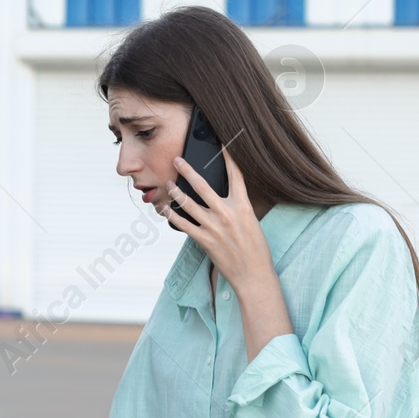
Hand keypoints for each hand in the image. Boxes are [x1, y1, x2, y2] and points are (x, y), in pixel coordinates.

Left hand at [161, 146, 272, 290]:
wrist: (254, 273)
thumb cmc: (255, 249)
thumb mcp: (251, 222)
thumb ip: (237, 207)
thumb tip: (224, 196)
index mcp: (243, 206)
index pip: (236, 176)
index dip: (228, 157)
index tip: (221, 144)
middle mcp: (227, 213)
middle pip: (203, 186)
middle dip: (188, 171)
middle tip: (177, 160)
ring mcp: (214, 226)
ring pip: (188, 203)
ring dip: (175, 192)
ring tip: (167, 183)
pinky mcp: (204, 240)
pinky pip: (182, 224)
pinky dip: (171, 215)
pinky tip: (163, 209)